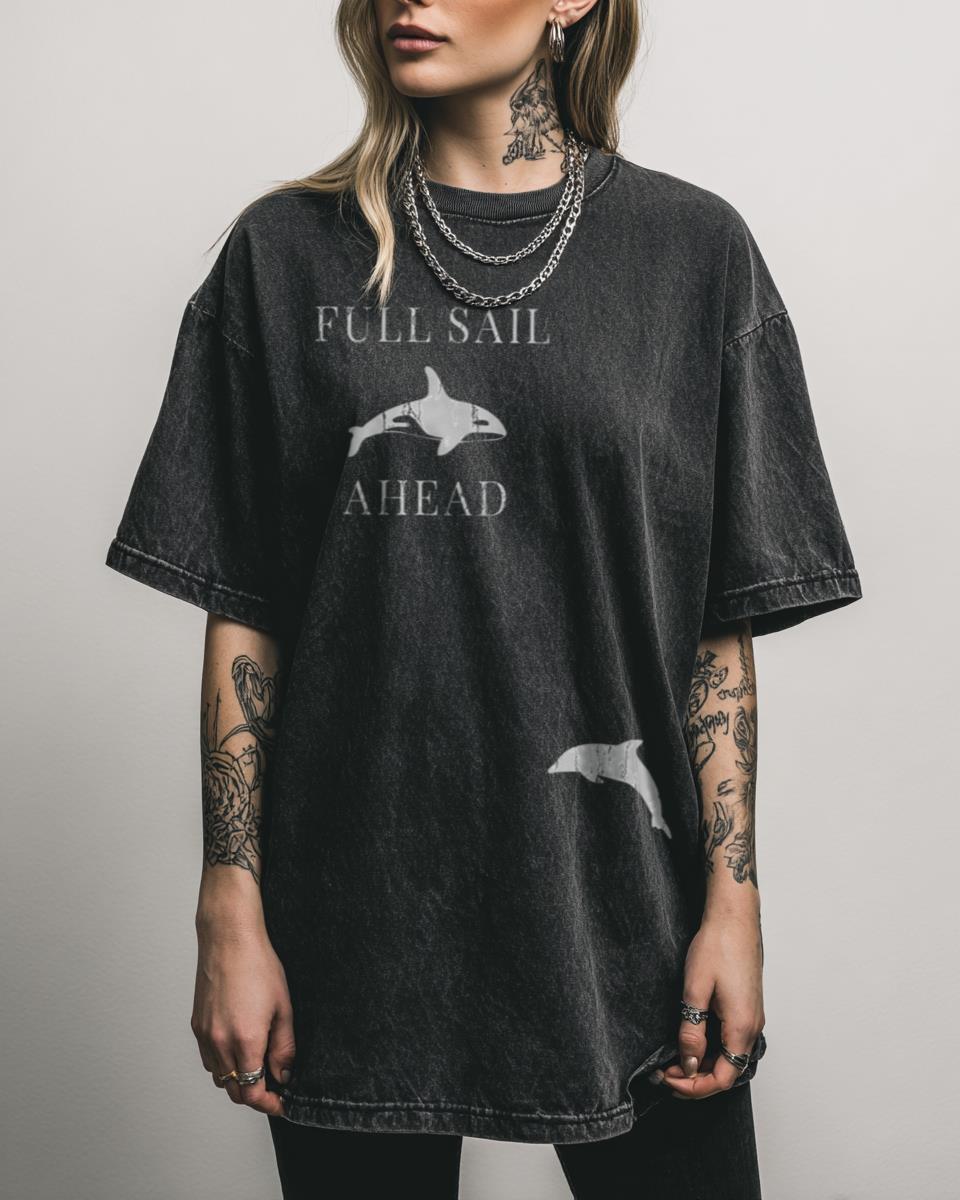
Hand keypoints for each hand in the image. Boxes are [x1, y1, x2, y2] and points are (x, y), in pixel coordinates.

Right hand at [191, 915, 295, 1116]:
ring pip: (219, 1077)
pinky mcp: (196, 1026)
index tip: (281, 1103)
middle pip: (234, 1091)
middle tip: (274, 1088)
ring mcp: (205, 1035)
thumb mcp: (283, 1007)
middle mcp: (220, 1043)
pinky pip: (208, 1059)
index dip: (268, 1104)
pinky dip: (223, 1065)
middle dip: (255, 1095)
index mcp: (245, 1040)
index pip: (252, 1092)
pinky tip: (238, 1049)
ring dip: (238, 1081)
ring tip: (258, 1066)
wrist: (229, 939)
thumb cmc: (258, 966)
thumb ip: (284, 1047)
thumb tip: (284, 1074)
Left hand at [658, 908, 763, 1099]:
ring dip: (703, 1064)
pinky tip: (691, 1041)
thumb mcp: (695, 990)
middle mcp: (753, 1027)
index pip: (722, 1078)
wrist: (734, 918)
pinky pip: (731, 1041)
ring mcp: (752, 1017)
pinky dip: (711, 1049)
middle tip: (664, 1072)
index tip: (668, 1079)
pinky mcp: (747, 1008)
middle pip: (727, 1072)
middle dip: (695, 1079)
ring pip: (729, 1057)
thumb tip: (689, 1064)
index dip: (694, 1087)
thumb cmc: (717, 946)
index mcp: (742, 1027)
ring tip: (673, 1059)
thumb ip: (692, 1031)